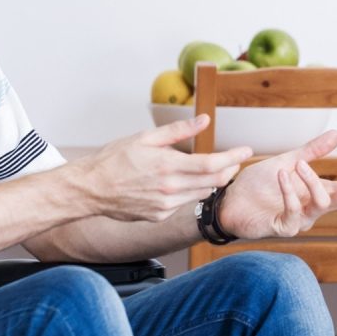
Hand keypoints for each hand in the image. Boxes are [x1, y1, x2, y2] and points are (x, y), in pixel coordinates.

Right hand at [74, 115, 251, 222]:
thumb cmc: (114, 159)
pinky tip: (179, 183)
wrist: (90, 189)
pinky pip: (183, 203)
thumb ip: (178, 131)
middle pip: (213, 181)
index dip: (233, 157)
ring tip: (209, 169)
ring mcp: (165, 205)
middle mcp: (170, 188)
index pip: (212, 164)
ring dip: (211, 182)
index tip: (246, 151)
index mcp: (168, 165)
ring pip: (201, 194)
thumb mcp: (145, 138)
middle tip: (233, 160)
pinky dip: (189, 192)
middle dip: (228, 170)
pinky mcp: (159, 215)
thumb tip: (205, 120)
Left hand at [219, 129, 336, 239]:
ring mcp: (300, 220)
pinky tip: (282, 175)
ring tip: (297, 164)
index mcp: (317, 192)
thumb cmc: (257, 186)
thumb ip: (312, 152)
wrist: (228, 201)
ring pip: (321, 204)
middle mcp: (313, 209)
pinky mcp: (282, 228)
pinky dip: (290, 191)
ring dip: (312, 180)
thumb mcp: (287, 161)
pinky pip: (294, 211)